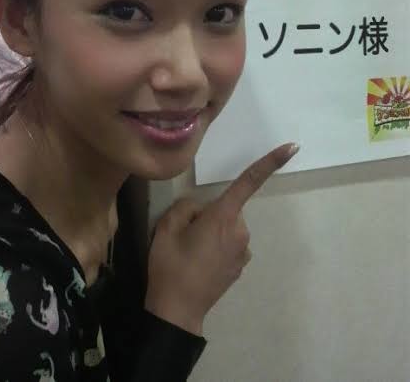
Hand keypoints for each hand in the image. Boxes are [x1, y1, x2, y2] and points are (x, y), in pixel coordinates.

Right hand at [145, 142, 298, 334]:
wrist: (176, 311)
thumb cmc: (170, 265)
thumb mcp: (166, 227)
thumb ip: (185, 207)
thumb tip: (200, 210)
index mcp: (223, 216)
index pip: (248, 182)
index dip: (270, 162)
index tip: (292, 147)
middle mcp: (240, 231)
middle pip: (227, 209)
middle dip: (209, 215)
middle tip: (184, 236)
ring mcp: (243, 251)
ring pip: (227, 227)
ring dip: (212, 233)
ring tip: (189, 253)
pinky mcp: (240, 266)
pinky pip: (228, 244)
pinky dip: (216, 248)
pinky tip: (199, 264)